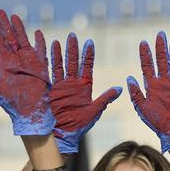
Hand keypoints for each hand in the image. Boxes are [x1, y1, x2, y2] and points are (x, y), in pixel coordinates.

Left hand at [0, 10, 53, 135]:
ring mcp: (27, 62)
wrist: (28, 112)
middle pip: (9, 37)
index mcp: (2, 62)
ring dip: (19, 28)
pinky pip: (40, 51)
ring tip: (14, 15)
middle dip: (5, 24)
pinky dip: (40, 42)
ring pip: (23, 40)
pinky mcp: (40, 66)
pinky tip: (38, 32)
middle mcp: (14, 60)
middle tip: (0, 10)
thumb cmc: (9, 101)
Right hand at [48, 33, 120, 153]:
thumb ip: (105, 99)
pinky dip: (50, 62)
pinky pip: (50, 73)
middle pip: (73, 62)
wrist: (63, 135)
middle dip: (73, 49)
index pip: (86, 66)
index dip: (88, 55)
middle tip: (74, 34)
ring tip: (62, 39)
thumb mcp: (94, 111)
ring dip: (61, 52)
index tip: (89, 42)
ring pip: (61, 65)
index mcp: (84, 87)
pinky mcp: (51, 90)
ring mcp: (61, 86)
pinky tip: (49, 51)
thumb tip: (120, 88)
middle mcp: (72, 84)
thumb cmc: (79, 126)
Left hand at [127, 32, 169, 151]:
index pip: (148, 65)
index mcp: (152, 85)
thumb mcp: (142, 108)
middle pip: (162, 60)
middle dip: (161, 47)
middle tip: (160, 34)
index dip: (145, 54)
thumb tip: (128, 78)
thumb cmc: (157, 122)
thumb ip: (136, 93)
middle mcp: (164, 81)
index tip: (142, 42)